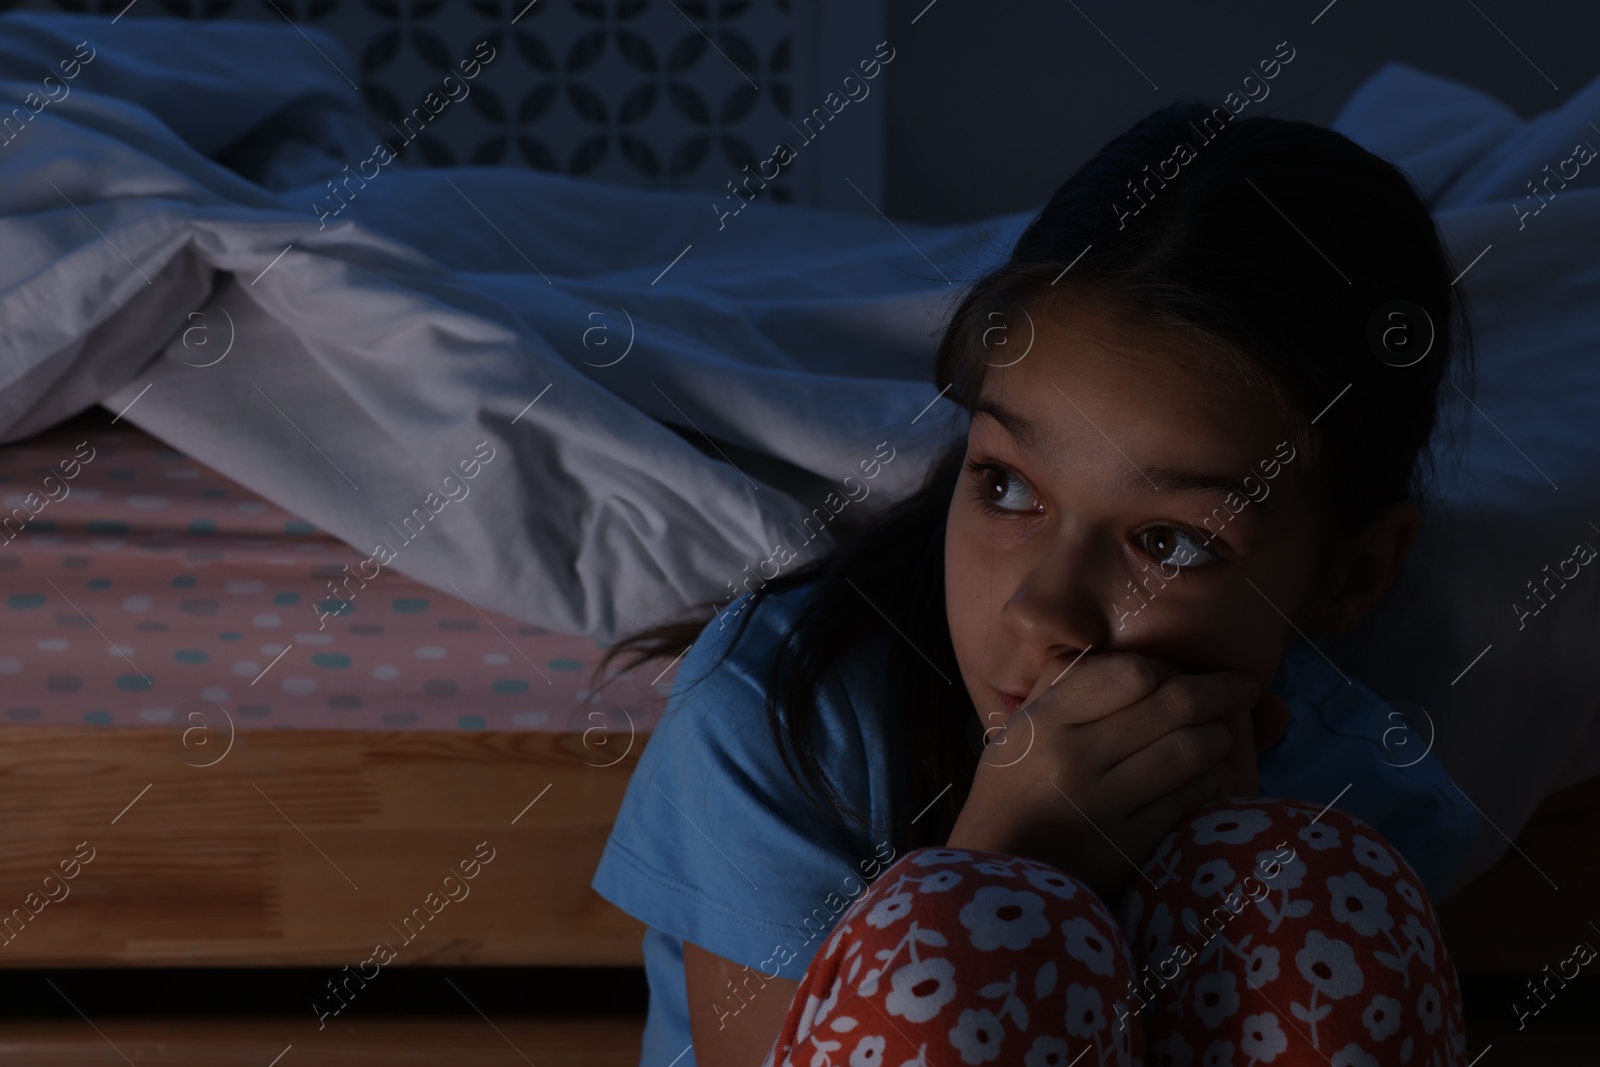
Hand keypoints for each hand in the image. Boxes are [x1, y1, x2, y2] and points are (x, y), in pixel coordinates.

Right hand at [945, 652, 1259, 897]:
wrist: (995, 875)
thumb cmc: (1010, 794)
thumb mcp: (1018, 732)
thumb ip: (1063, 687)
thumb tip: (1126, 656)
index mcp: (1045, 721)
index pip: (1130, 672)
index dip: (1167, 668)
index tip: (1180, 672)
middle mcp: (1072, 758)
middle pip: (1172, 706)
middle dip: (1219, 691)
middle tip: (1241, 687)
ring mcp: (1101, 806)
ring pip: (1189, 752)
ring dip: (1220, 736)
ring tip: (1223, 732)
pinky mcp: (1126, 848)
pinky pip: (1188, 801)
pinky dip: (1211, 781)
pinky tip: (1212, 774)